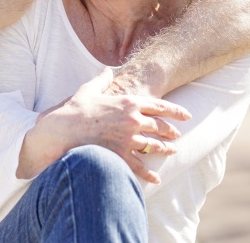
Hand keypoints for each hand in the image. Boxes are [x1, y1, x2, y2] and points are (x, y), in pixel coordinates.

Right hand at [19, 79, 190, 182]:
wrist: (62, 130)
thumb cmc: (74, 110)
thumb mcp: (88, 89)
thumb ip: (102, 80)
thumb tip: (107, 70)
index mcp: (128, 103)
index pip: (160, 106)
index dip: (176, 111)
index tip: (186, 115)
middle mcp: (133, 121)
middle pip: (160, 126)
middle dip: (171, 130)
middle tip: (177, 134)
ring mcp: (128, 140)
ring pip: (155, 146)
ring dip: (165, 149)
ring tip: (172, 151)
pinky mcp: (120, 156)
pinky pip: (140, 167)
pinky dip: (149, 173)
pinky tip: (156, 178)